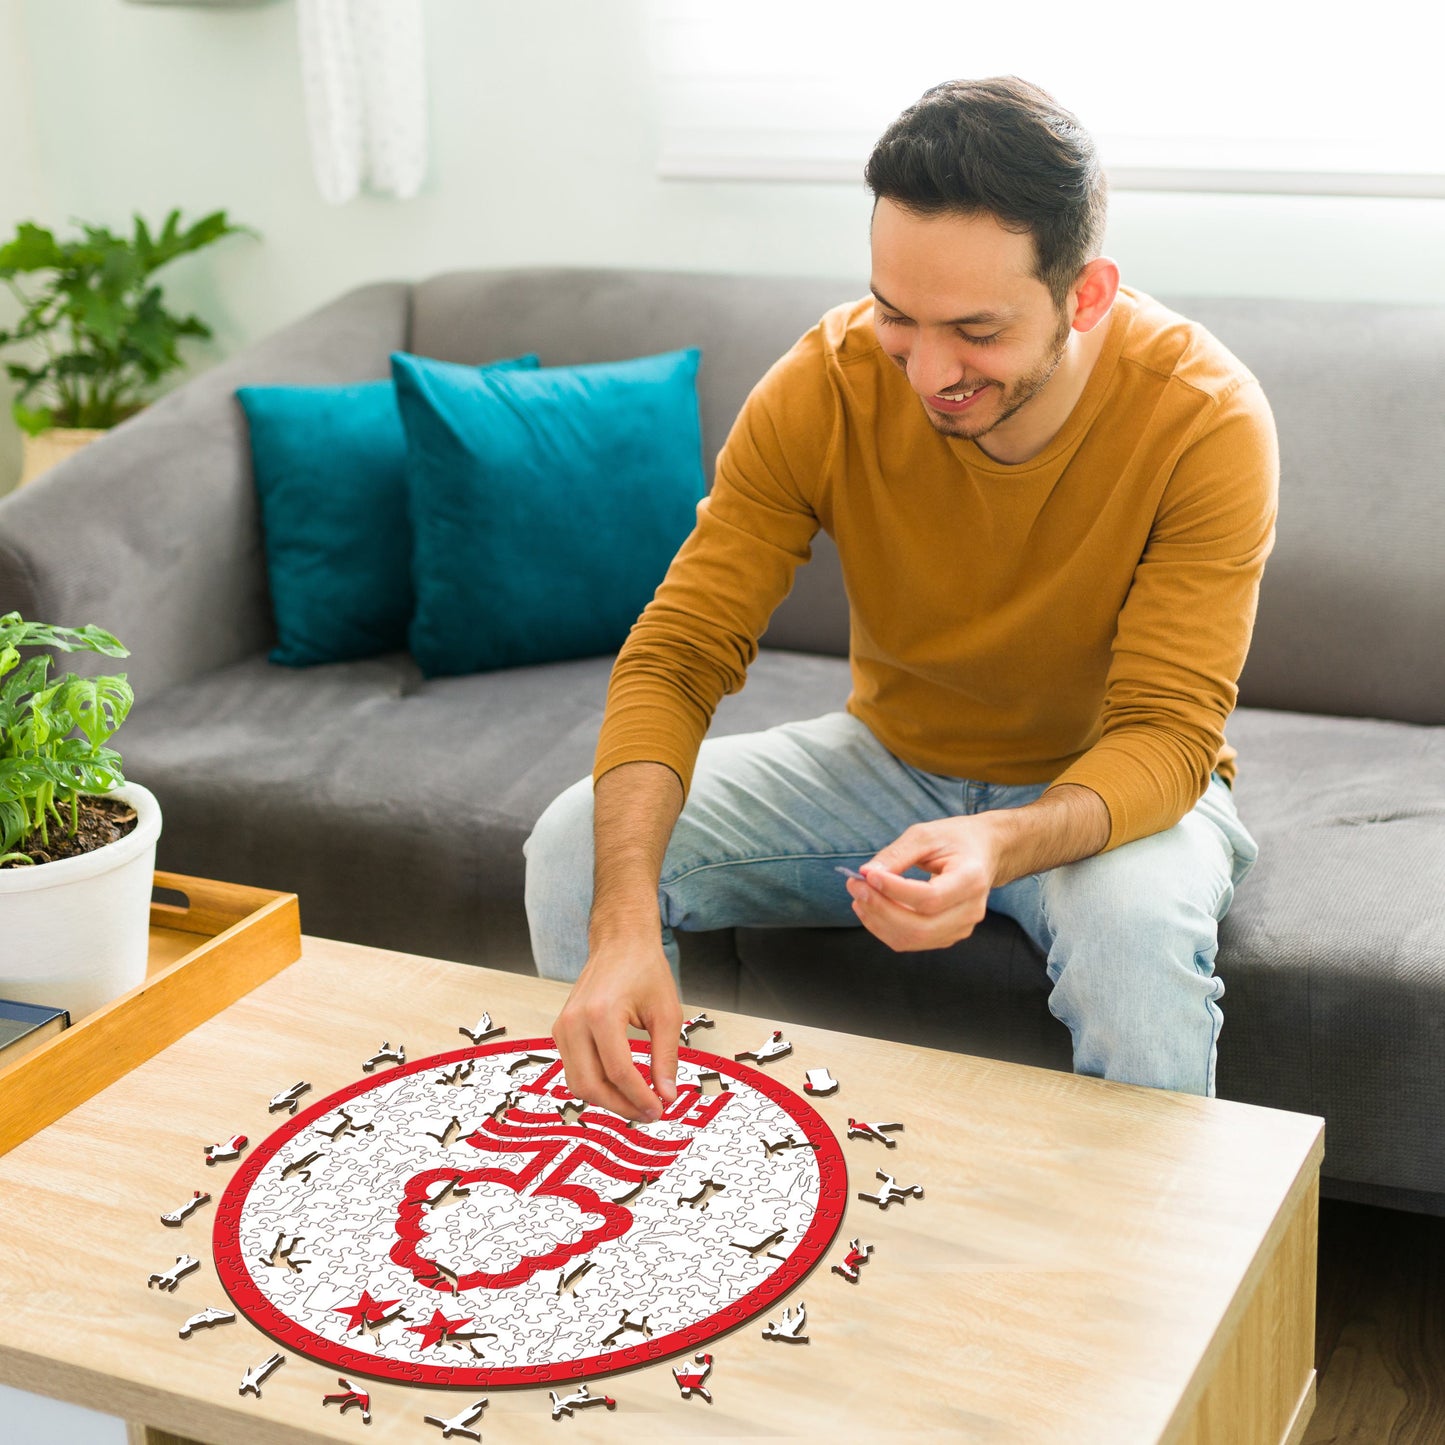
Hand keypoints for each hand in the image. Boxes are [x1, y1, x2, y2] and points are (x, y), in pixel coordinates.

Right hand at [551, 936, 681, 1122]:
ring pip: (578, 1083)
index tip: (661, 1109)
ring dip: (608, 1100)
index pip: (618, 1072)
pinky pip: (575, 1070)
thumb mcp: (666, 1012)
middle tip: (649, 1113)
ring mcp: (563, 1027)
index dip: (640, 1097)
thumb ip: (666, 1057)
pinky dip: (596, 1084)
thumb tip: (667, 1095)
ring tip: (637, 1102)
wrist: (620, 942)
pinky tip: (621, 1086)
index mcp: (601, 1014)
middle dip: (621, 1106)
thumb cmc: (644, 969)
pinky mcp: (561, 1031)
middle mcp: (574, 1022)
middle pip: (591, 1085)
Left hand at [844, 815, 1002, 951]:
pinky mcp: (948, 934)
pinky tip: (870, 908)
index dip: (895, 891)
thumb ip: (896, 854)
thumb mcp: (925, 835)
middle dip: (880, 909)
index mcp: (971, 879)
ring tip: (858, 896)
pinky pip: (911, 941)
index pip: (930, 898)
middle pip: (920, 926)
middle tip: (855, 886)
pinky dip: (885, 928)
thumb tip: (865, 874)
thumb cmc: (954, 839)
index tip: (868, 875)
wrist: (983, 852)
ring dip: (878, 921)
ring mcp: (961, 927)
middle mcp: (971, 910)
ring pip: (913, 939)